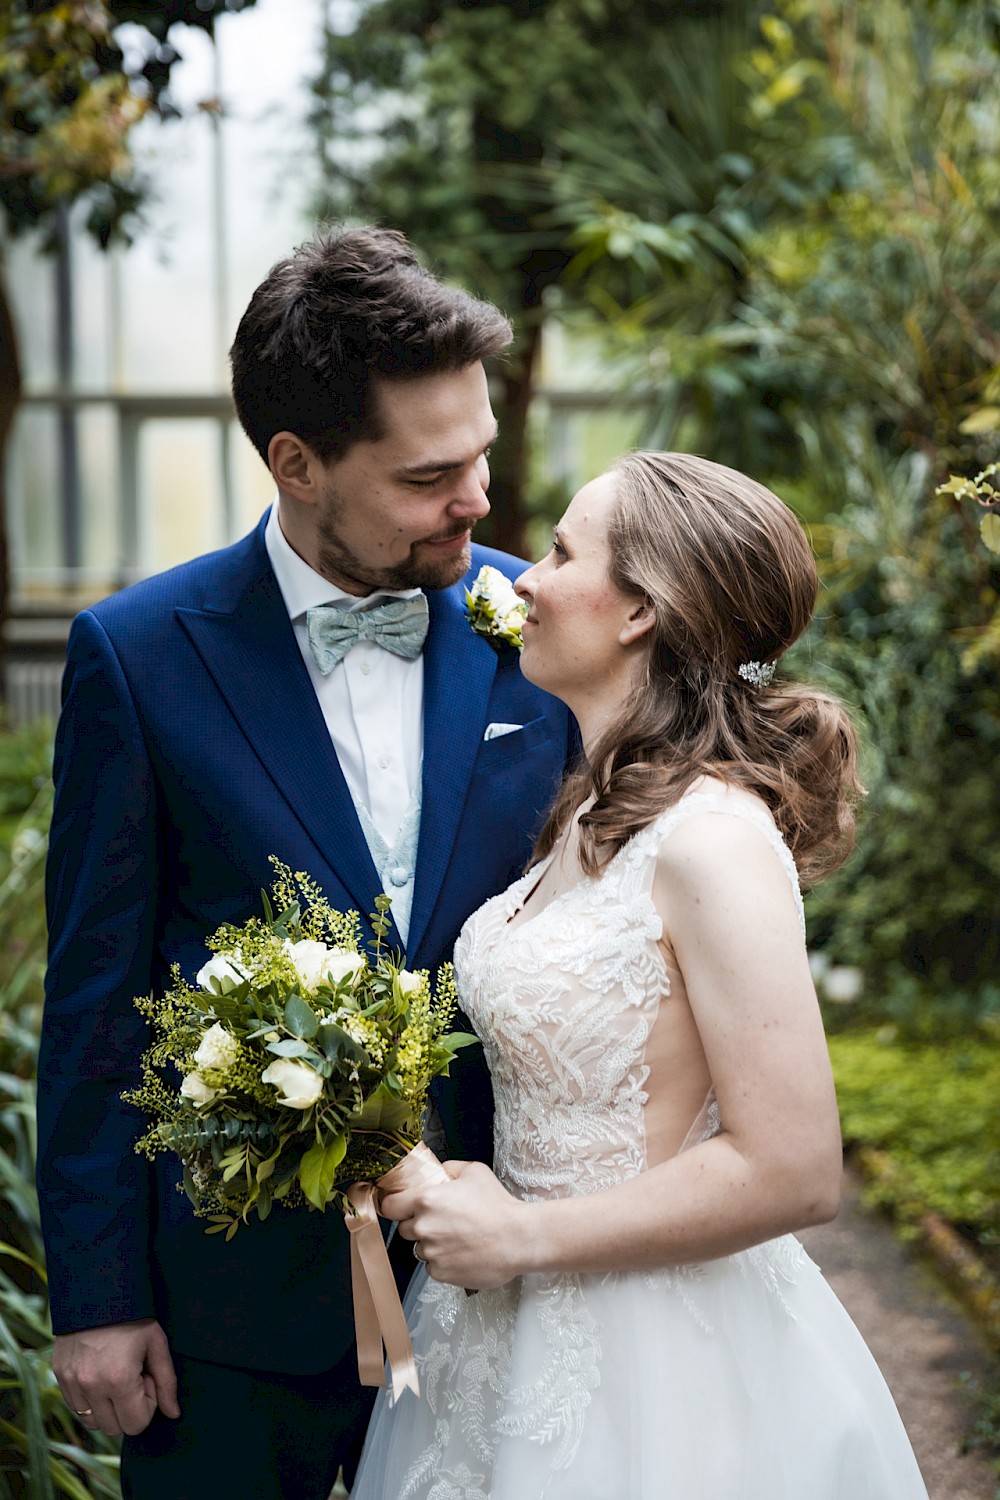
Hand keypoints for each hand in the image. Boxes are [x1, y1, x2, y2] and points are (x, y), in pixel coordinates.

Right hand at [52, 1318, 179, 1437]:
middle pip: (114, 1428)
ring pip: (92, 1422)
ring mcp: (71, 1383)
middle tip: (133, 1377)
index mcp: (118, 1380)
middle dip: (129, 1409)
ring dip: (108, 1409)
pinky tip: (100, 1373)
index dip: (148, 1405)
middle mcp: (91, 1387)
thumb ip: (167, 1383)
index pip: (136, 1425)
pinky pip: (75, 1407)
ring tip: (116, 1376)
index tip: (147, 1379)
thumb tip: (173, 1414)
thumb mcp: (157, 1344)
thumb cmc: (133, 1316)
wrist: (98, 1290)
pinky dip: (90, 1400)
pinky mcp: (59, 1376)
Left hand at [380, 1160, 530, 1289]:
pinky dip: (443, 1261)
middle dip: (419, 1224)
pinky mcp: (440, 1273)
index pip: (389, 1206)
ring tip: (458, 1238)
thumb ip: (448, 1168)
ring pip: (420, 1248)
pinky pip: (432, 1266)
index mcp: (426, 1200)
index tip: (399, 1207)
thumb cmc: (498, 1205)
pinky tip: (463, 1252)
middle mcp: (424, 1227)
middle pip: (405, 1228)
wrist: (518, 1239)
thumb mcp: (474, 1172)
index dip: (394, 1205)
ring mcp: (431, 1253)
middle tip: (443, 1221)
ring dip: (432, 1244)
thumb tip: (437, 1171)